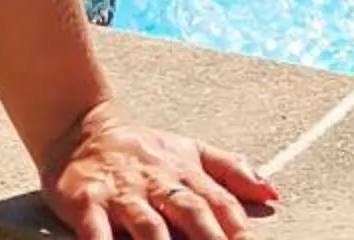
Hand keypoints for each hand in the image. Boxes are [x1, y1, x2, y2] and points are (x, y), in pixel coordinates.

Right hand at [42, 101, 278, 238]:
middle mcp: (157, 182)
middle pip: (190, 212)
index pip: (219, 202)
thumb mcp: (189, 151)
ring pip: (148, 224)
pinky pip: (95, 228)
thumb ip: (230, 170)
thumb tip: (272, 193)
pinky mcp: (86, 200)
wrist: (80, 125)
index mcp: (184, 172)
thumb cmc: (143, 148)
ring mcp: (122, 192)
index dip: (237, 227)